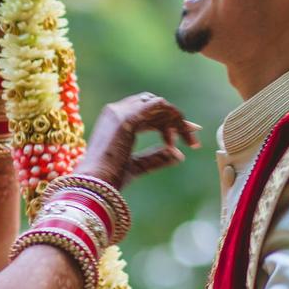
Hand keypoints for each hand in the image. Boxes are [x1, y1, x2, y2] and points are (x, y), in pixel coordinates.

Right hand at [77, 93, 199, 188]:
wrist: (96, 185)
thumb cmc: (110, 179)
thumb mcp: (138, 166)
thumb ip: (156, 158)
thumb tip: (179, 155)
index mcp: (114, 121)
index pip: (146, 112)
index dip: (167, 121)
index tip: (185, 137)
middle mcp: (115, 111)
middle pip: (153, 105)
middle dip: (175, 119)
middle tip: (193, 135)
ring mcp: (120, 112)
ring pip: (158, 103)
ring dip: (176, 118)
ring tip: (188, 138)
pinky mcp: (127, 118)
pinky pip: (158, 106)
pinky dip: (172, 115)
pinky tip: (180, 131)